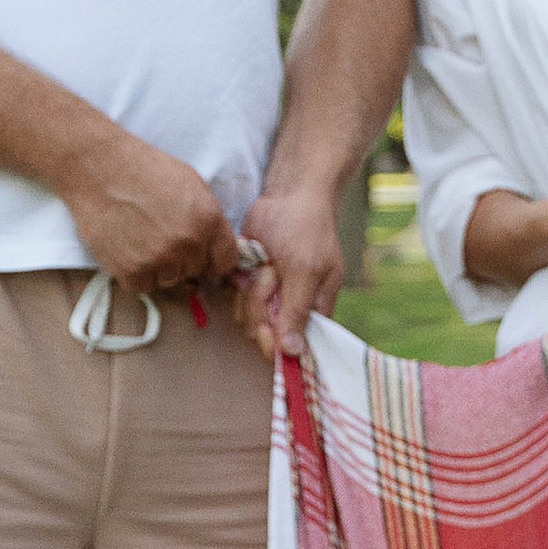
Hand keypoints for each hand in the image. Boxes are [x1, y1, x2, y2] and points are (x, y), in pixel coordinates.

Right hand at [60, 129, 242, 293]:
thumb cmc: (144, 169)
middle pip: (195, 271)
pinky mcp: (132, 272)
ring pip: (170, 280)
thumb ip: (208, 218)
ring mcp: (160, 260)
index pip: (226, 261)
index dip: (214, 260)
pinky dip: (137, 273)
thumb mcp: (191, 183)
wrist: (99, 169)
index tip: (204, 258)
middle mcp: (188, 243)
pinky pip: (144, 286)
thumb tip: (214, 246)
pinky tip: (129, 249)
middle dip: (183, 259)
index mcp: (208, 220)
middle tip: (161, 236)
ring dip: (160, 267)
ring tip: (142, 239)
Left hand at [237, 174, 343, 362]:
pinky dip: (237, 281)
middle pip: (263, 333)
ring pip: (245, 316)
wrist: (289, 195)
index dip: (276, 343)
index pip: (294, 347)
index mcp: (314, 310)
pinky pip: (233, 298)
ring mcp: (268, 297)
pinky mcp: (248, 283)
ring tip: (265, 265)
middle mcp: (290, 308)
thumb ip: (298, 311)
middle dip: (259, 305)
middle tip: (270, 276)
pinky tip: (250, 264)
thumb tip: (295, 353)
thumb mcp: (305, 271)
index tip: (266, 329)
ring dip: (249, 289)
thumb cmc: (306, 229)